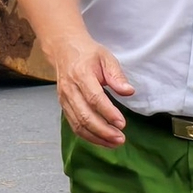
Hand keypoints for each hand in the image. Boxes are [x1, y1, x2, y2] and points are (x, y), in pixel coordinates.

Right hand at [46, 31, 135, 146]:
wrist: (63, 49)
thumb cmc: (88, 54)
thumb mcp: (106, 58)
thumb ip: (117, 76)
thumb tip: (128, 91)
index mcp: (81, 74)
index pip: (94, 97)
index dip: (108, 112)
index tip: (122, 124)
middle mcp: (69, 88)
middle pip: (84, 115)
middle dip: (103, 131)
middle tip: (121, 138)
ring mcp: (64, 98)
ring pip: (78, 124)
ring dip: (96, 137)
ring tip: (114, 143)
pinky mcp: (63, 106)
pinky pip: (74, 125)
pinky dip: (88, 136)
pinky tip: (102, 140)